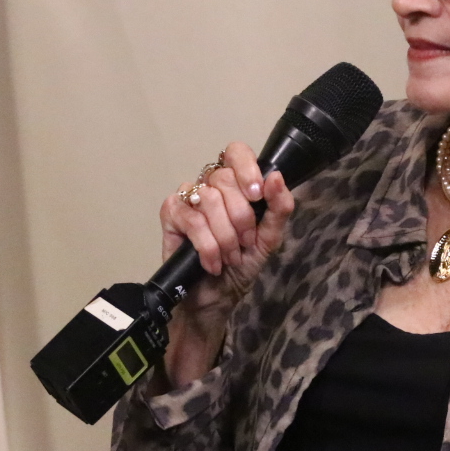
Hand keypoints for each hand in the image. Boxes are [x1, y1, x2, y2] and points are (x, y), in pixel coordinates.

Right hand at [157, 141, 294, 386]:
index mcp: (235, 184)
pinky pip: (192, 220)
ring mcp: (187, 197)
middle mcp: (209, 185)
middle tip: (244, 243)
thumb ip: (279, 208)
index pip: (236, 152)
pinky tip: (211, 262)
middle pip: (225, 179)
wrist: (216, 298)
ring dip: (225, 236)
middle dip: (241, 218)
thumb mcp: (269, 238)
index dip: (247, 169)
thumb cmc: (241, 266)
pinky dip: (207, 246)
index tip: (257, 195)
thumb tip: (276, 177)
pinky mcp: (170, 214)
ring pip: (208, 200)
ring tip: (228, 257)